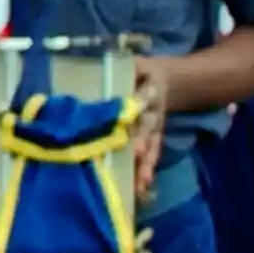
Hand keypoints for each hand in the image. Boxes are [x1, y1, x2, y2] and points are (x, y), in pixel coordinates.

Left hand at [128, 60, 169, 202]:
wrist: (162, 80)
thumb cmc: (137, 73)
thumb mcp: (133, 65)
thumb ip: (121, 70)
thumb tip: (91, 72)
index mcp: (148, 89)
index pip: (144, 94)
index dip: (141, 100)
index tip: (136, 107)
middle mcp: (153, 111)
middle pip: (147, 126)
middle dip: (141, 139)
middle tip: (137, 152)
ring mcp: (154, 128)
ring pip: (151, 146)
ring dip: (145, 164)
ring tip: (141, 181)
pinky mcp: (154, 140)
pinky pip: (151, 157)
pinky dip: (146, 171)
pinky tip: (141, 187)